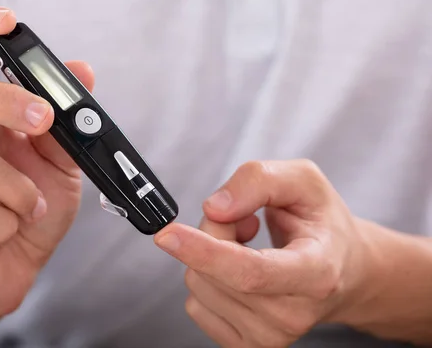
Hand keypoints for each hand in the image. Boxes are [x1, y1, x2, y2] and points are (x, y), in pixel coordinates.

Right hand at [0, 4, 93, 319]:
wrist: (12, 268)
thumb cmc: (30, 209)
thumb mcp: (60, 163)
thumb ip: (65, 121)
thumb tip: (83, 71)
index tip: (8, 21)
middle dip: (4, 101)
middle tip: (43, 120)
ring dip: (19, 188)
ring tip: (31, 206)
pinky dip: (7, 220)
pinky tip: (8, 227)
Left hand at [154, 160, 372, 346]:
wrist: (345, 271)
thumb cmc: (322, 224)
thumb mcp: (303, 180)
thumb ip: (258, 181)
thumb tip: (215, 208)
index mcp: (316, 272)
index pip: (251, 271)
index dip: (205, 251)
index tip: (168, 235)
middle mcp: (294, 313)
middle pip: (214, 271)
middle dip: (213, 231)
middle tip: (244, 219)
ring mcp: (270, 337)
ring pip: (198, 285)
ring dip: (210, 254)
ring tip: (248, 246)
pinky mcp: (247, 345)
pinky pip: (196, 304)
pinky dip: (208, 278)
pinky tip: (238, 270)